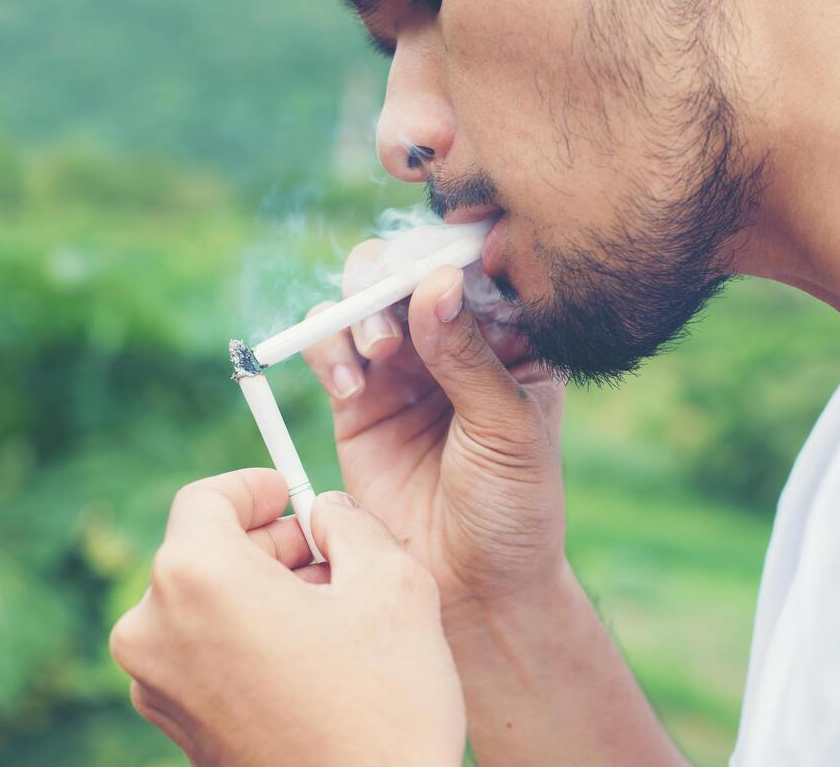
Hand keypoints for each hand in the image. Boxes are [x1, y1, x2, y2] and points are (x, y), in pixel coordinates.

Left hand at [109, 469, 464, 765]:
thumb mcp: (391, 584)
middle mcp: (156, 630)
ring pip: (205, 605)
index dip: (255, 488)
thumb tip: (327, 512)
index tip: (293, 494)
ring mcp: (159, 688)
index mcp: (196, 578)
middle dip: (269, 545)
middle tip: (332, 554)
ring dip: (261, 593)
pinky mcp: (177, 729)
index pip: (206, 498)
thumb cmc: (383, 707)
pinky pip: (203, 654)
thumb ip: (351, 524)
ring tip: (334, 613)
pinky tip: (312, 660)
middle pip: (202, 551)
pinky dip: (247, 639)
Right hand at [301, 246, 568, 614]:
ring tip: (375, 353)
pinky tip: (347, 383)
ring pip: (364, 296)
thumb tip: (434, 283)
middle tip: (393, 310)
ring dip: (360, 309)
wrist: (469, 586)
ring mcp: (402, 367)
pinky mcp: (356, 398)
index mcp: (512, 337)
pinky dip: (326, 345)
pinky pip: (328, 345)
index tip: (439, 266)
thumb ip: (469, 357)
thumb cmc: (512, 509)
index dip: (454, 253)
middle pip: (410, 270)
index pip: (480, 268)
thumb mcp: (507, 429)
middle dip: (394, 276)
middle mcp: (454, 340)